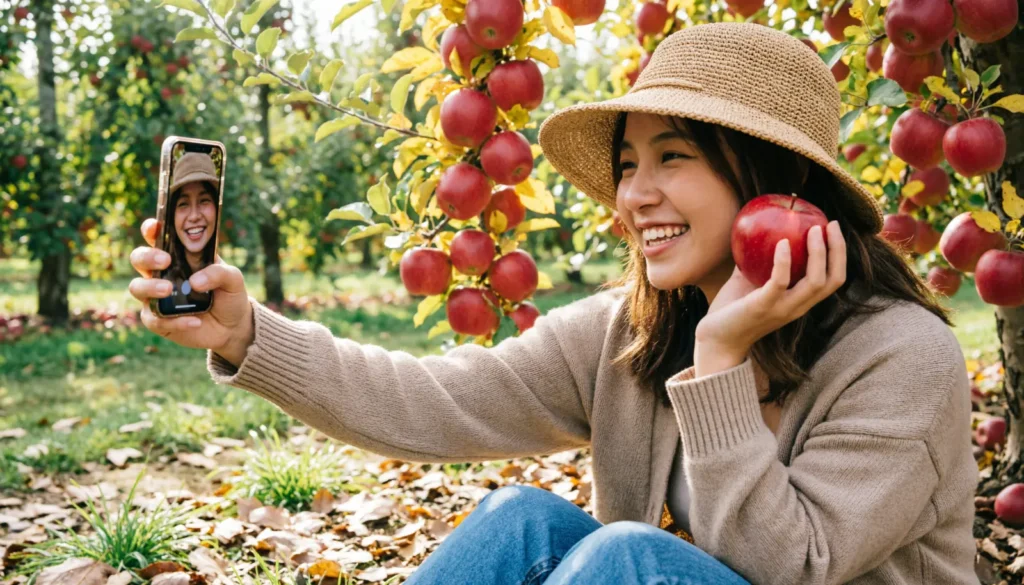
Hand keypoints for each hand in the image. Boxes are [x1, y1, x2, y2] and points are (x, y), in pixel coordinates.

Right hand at [128, 218, 253, 366]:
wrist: (232, 326)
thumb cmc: (229, 294)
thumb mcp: (233, 279)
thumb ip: (219, 272)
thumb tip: (195, 281)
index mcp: (178, 256)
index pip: (158, 237)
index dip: (152, 229)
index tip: (155, 227)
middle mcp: (162, 273)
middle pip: (139, 258)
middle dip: (147, 256)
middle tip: (165, 260)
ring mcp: (157, 297)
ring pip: (136, 287)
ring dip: (150, 287)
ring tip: (169, 289)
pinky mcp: (159, 320)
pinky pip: (154, 319)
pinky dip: (174, 321)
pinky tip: (194, 321)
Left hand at [693, 221, 846, 376]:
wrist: (715, 339)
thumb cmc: (731, 310)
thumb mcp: (749, 282)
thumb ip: (757, 261)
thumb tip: (756, 231)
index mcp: (799, 302)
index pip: (833, 279)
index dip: (839, 254)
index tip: (832, 228)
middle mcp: (797, 307)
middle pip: (833, 279)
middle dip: (838, 249)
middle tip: (830, 223)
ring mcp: (782, 309)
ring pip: (815, 282)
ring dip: (818, 253)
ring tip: (812, 230)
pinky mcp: (763, 307)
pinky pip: (780, 282)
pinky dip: (784, 261)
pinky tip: (782, 243)